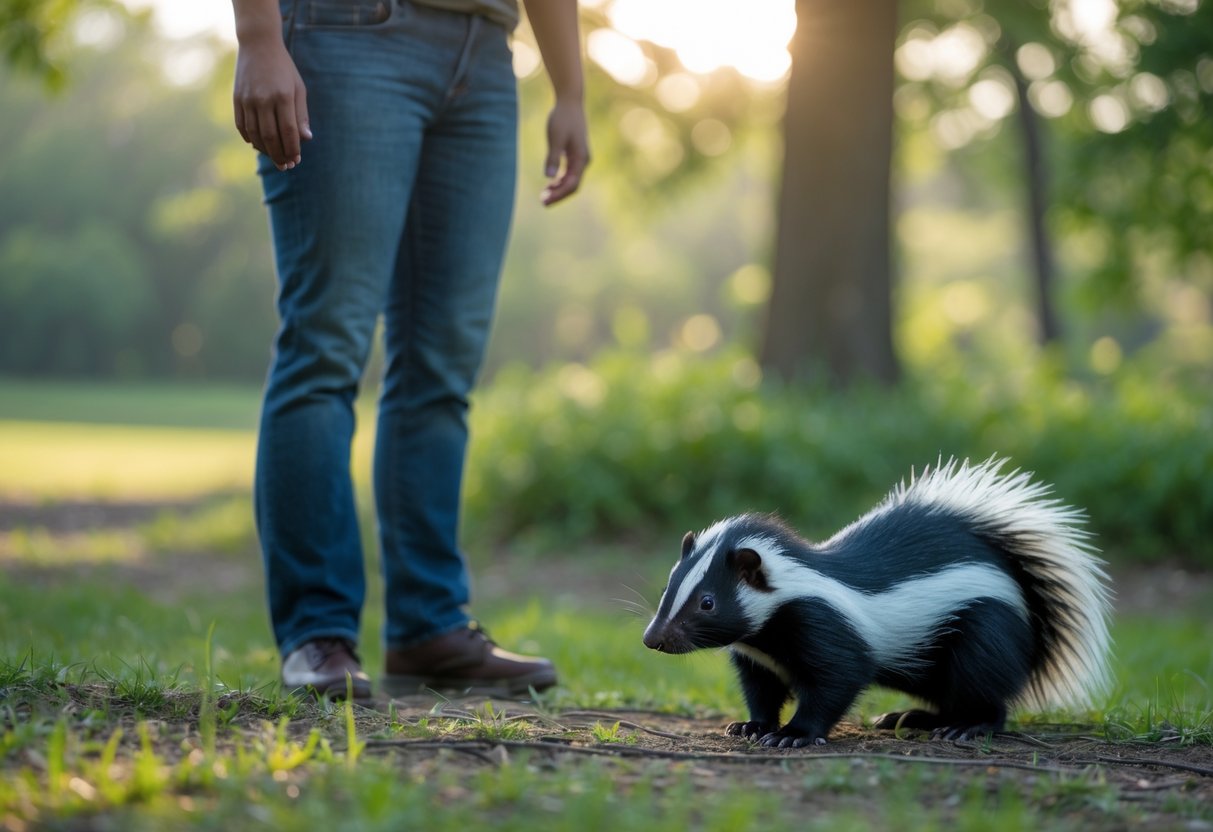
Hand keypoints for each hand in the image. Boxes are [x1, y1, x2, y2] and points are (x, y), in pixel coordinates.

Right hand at [232, 37, 311, 170]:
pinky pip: (242, 126)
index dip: (292, 149)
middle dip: (279, 155)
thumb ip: (301, 115)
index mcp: (282, 96)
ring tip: (274, 158)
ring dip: (265, 151)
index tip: (296, 160)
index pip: (288, 131)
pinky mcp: (237, 99)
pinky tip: (259, 145)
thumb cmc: (284, 69)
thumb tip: (306, 139)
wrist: (258, 45)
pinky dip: (250, 139)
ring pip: (255, 135)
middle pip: (271, 137)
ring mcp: (247, 100)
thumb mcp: (298, 88)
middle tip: (285, 166)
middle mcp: (263, 99)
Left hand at [541, 98, 589, 205]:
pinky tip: (550, 184)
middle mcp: (583, 161)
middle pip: (573, 186)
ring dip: (558, 190)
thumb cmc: (562, 118)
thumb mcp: (556, 137)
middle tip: (543, 202)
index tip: (546, 201)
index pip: (572, 184)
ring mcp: (580, 158)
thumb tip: (549, 177)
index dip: (559, 195)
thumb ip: (553, 157)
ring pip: (571, 181)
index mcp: (581, 159)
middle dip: (559, 195)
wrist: (570, 102)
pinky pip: (569, 173)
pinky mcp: (574, 154)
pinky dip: (560, 181)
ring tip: (544, 196)